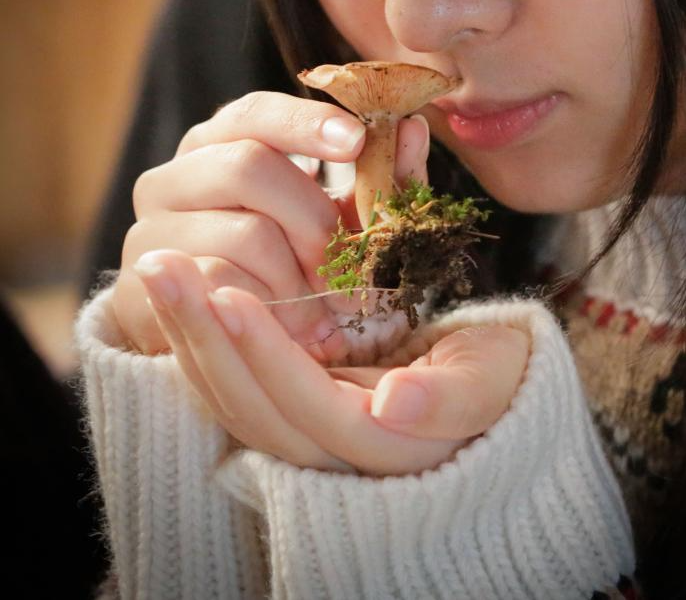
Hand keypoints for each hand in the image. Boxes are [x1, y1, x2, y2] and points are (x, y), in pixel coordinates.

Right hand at [112, 91, 429, 355]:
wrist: (235, 340)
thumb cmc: (294, 266)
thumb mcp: (343, 220)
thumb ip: (379, 178)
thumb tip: (414, 127)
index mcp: (221, 144)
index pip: (257, 112)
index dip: (306, 122)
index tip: (356, 141)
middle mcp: (175, 175)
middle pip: (249, 167)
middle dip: (315, 220)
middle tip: (354, 269)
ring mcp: (153, 229)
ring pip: (244, 234)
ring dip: (301, 277)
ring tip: (328, 308)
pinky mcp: (149, 285)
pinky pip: (223, 288)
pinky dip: (272, 309)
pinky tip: (294, 327)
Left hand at [134, 250, 529, 475]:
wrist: (490, 396)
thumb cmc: (496, 379)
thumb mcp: (488, 382)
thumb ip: (450, 396)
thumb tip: (393, 404)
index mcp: (376, 445)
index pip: (302, 406)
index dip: (262, 354)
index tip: (228, 295)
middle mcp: (329, 452)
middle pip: (248, 406)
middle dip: (201, 336)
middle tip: (161, 265)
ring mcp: (304, 431)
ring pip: (230, 396)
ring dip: (188, 332)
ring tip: (158, 267)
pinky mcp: (289, 406)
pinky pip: (232, 382)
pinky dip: (200, 338)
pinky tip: (178, 290)